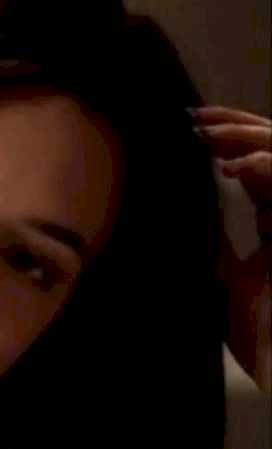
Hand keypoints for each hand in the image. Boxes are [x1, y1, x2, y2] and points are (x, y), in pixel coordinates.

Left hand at [190, 105, 270, 391]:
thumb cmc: (250, 326)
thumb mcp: (220, 272)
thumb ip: (212, 236)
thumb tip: (186, 201)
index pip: (252, 163)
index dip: (225, 140)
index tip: (187, 130)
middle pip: (270, 149)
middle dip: (234, 129)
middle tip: (196, 122)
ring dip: (249, 139)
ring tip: (209, 135)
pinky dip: (269, 169)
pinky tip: (238, 167)